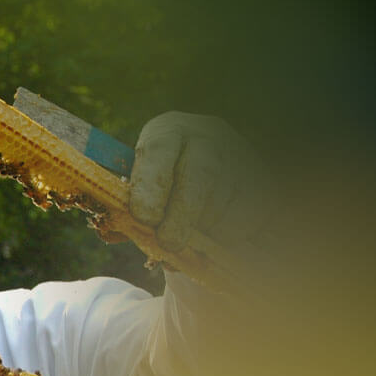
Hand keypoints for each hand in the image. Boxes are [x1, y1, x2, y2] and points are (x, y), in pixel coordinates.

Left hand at [129, 111, 265, 252]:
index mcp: (167, 131)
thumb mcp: (137, 186)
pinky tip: (211, 233)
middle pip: (200, 175)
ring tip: (186, 239)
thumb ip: (123, 208)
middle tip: (169, 243)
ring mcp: (240, 156)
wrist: (203, 172)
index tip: (143, 217)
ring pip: (225, 199)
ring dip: (204, 229)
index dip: (150, 185)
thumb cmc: (159, 185)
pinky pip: (248, 215)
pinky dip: (227, 234)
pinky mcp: (263, 180)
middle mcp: (209, 136)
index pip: (159, 151)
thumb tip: (113, 232)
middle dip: (182, 215)